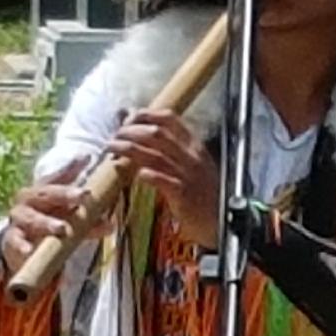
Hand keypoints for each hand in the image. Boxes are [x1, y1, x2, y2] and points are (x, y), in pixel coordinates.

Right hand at [1, 157, 110, 274]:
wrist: (22, 246)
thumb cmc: (49, 223)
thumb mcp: (70, 219)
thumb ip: (89, 219)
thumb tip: (110, 224)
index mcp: (44, 191)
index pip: (58, 177)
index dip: (72, 168)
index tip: (87, 159)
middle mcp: (29, 200)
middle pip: (47, 193)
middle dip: (65, 194)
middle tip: (85, 195)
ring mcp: (18, 218)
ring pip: (32, 217)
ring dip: (47, 222)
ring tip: (62, 229)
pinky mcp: (11, 238)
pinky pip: (15, 240)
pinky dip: (21, 245)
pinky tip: (29, 250)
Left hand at [111, 109, 218, 247]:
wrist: (224, 221)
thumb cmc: (204, 195)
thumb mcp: (192, 167)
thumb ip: (171, 150)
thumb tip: (144, 133)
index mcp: (194, 147)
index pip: (170, 119)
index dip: (146, 114)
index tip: (127, 118)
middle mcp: (192, 157)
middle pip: (157, 133)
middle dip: (130, 131)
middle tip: (114, 136)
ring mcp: (188, 175)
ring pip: (154, 154)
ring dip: (128, 149)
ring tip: (111, 148)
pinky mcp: (184, 195)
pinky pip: (162, 179)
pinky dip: (147, 174)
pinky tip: (136, 174)